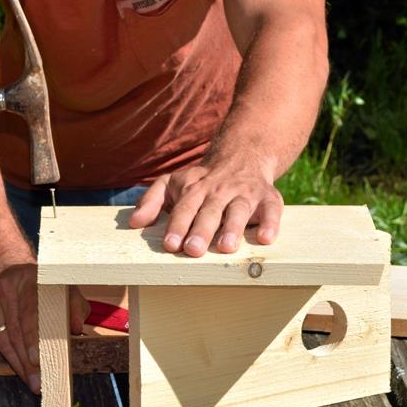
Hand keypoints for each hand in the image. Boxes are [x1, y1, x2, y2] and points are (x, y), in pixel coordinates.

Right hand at [0, 263, 89, 393]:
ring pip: (4, 340)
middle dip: (27, 360)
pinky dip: (8, 357)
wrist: (2, 267)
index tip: (37, 358)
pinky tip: (19, 369)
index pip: (30, 310)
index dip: (33, 336)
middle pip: (16, 330)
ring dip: (18, 364)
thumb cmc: (38, 282)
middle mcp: (6, 289)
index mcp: (29, 279)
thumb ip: (74, 305)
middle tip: (40, 382)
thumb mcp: (61, 284)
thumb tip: (76, 328)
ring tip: (32, 382)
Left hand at [127, 158, 282, 256]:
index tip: (169, 244)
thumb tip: (134, 223)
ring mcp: (245, 193)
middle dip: (201, 229)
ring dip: (233, 228)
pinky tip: (267, 238)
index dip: (177, 225)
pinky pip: (272, 209)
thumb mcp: (173, 183)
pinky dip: (272, 223)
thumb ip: (152, 201)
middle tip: (192, 250)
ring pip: (239, 209)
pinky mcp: (269, 198)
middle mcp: (220, 190)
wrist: (243, 156)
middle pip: (210, 210)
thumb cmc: (203, 181)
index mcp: (195, 187)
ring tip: (226, 247)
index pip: (184, 206)